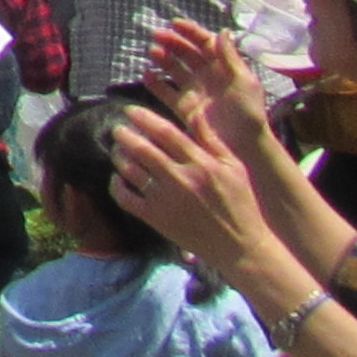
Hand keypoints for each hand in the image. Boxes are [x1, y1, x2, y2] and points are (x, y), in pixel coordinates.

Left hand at [108, 96, 282, 286]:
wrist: (240, 246)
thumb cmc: (240, 203)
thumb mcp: (233, 167)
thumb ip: (210, 139)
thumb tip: (194, 111)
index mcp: (201, 163)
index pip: (165, 132)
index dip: (144, 118)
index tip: (130, 111)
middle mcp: (181, 179)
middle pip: (142, 148)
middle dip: (125, 134)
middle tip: (118, 129)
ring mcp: (166, 200)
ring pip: (130, 170)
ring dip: (119, 157)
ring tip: (118, 150)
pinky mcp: (156, 219)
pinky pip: (126, 198)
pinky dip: (116, 186)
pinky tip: (118, 178)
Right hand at [142, 18, 280, 165]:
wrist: (244, 147)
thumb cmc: (248, 113)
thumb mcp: (244, 82)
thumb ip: (230, 57)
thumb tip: (222, 30)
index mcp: (225, 67)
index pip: (206, 43)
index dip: (191, 32)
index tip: (175, 24)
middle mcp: (208, 76)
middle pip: (187, 53)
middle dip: (172, 42)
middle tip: (156, 35)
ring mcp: (195, 92)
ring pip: (174, 69)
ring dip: (163, 58)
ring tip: (152, 52)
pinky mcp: (184, 108)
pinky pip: (165, 91)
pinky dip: (154, 83)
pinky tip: (146, 74)